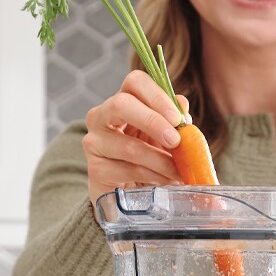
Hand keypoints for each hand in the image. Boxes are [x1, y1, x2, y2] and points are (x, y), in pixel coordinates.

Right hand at [83, 71, 186, 204]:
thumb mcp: (165, 136)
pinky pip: (129, 171)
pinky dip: (154, 176)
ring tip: (180, 170)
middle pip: (121, 104)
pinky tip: (167, 181)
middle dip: (153, 122)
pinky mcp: (95, 169)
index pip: (135, 82)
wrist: (132, 193)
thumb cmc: (150, 158)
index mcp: (122, 100)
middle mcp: (101, 116)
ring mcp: (94, 142)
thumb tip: (181, 105)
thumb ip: (173, 119)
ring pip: (130, 146)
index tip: (177, 118)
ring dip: (161, 160)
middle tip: (176, 140)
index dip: (157, 96)